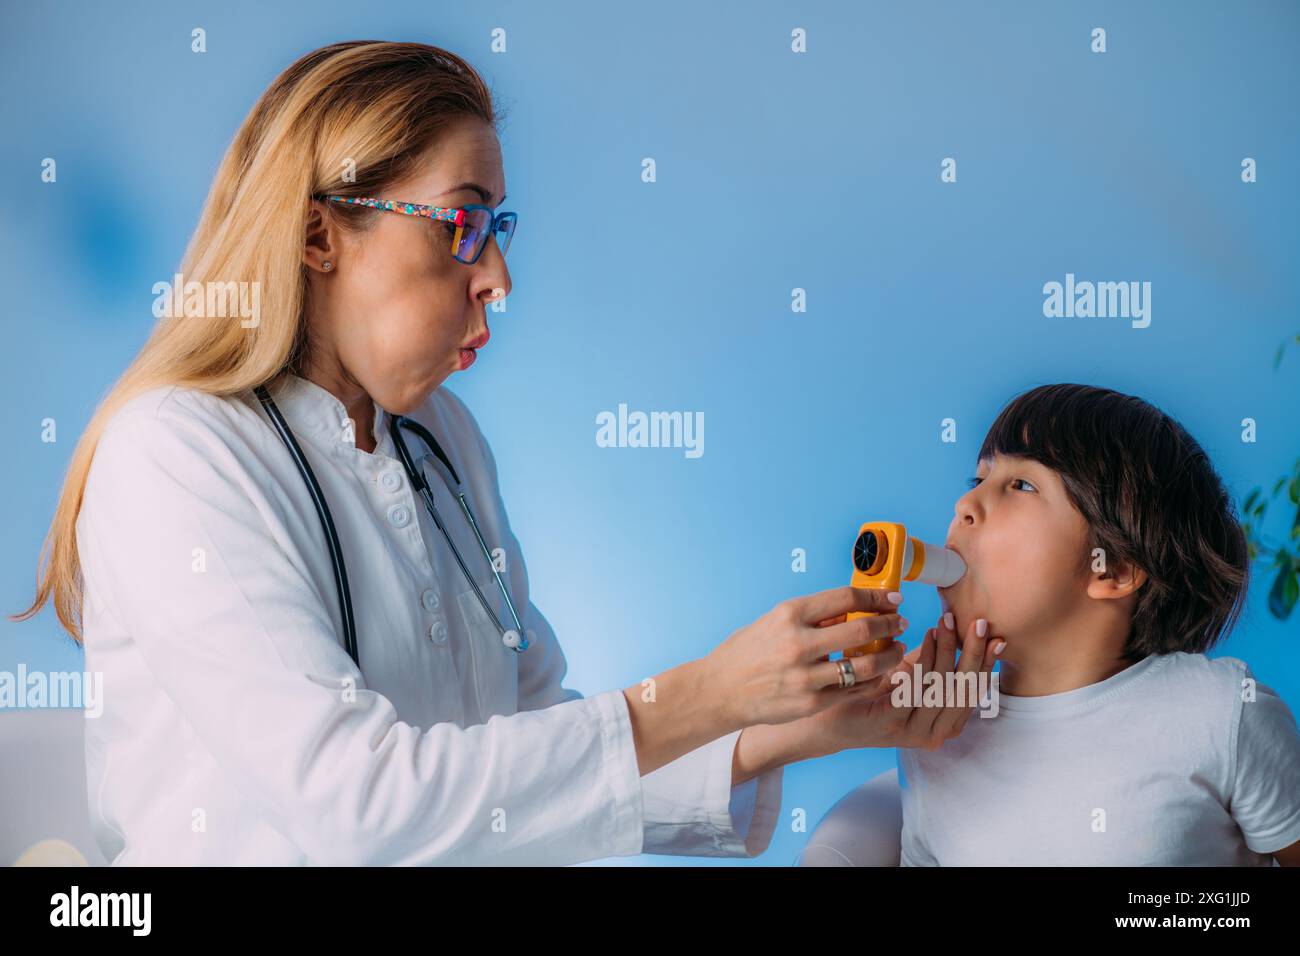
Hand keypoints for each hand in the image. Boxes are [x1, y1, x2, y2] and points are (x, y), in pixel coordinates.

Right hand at [704, 585, 909, 728]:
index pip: (846, 597)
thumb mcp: (773, 621)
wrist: (718, 691)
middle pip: (861, 629)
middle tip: (900, 622)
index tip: (892, 598)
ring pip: (865, 665)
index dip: (876, 597)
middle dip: (889, 624)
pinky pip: (852, 691)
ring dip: (889, 656)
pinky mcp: (809, 702)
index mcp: (789, 614)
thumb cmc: (745, 653)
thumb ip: (811, 617)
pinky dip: (870, 681)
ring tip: (897, 650)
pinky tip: (877, 675)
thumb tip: (850, 610)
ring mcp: (805, 676)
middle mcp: (798, 643)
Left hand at [793, 610, 1001, 755]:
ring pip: (941, 688)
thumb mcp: (909, 675)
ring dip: (946, 652)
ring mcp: (914, 731)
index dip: (985, 663)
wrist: (828, 718)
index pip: (974, 691)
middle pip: (964, 690)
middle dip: (972, 653)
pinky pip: (914, 691)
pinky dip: (922, 663)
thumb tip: (959, 626)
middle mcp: (935, 732)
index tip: (995, 635)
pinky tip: (923, 640)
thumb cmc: (870, 694)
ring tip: (944, 624)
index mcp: (945, 723)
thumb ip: (932, 659)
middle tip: (976, 623)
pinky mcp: (891, 723)